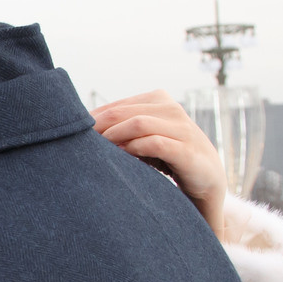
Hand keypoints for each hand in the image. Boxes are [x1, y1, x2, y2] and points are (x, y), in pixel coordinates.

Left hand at [93, 90, 227, 236]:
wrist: (208, 181)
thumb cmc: (169, 159)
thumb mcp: (146, 139)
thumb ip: (123, 130)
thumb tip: (82, 131)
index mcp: (159, 100)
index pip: (117, 106)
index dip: (94, 120)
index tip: (74, 135)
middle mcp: (172, 109)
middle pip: (124, 112)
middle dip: (99, 128)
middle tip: (79, 145)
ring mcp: (183, 128)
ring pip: (139, 123)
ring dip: (114, 137)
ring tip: (99, 152)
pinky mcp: (188, 151)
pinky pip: (155, 143)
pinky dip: (135, 149)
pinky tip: (122, 159)